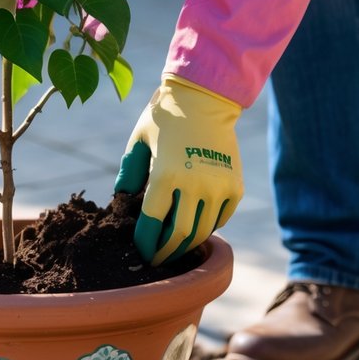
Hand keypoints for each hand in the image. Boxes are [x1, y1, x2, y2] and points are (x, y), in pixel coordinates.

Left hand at [115, 76, 242, 264]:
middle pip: (179, 236)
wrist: (205, 99)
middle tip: (157, 260)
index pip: (153, 224)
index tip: (141, 251)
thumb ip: (129, 172)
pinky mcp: (235, 186)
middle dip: (166, 253)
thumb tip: (123, 200)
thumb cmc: (165, 118)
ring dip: (187, 245)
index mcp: (165, 176)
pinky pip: (221, 218)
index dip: (145, 243)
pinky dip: (208, 227)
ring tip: (174, 248)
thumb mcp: (138, 140)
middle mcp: (195, 185)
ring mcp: (218, 187)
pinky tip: (195, 227)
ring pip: (203, 231)